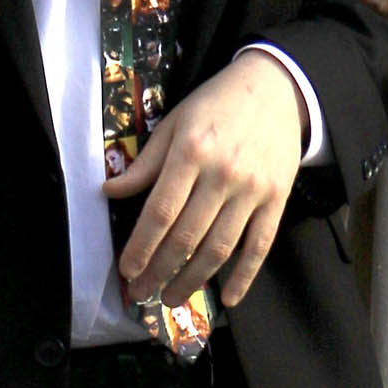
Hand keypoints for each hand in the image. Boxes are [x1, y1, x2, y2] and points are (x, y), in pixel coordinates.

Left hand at [108, 51, 306, 310]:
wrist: (275, 88)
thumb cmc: (216, 105)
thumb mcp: (174, 123)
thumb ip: (145, 162)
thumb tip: (110, 191)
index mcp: (192, 152)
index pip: (161, 212)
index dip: (141, 246)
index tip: (127, 269)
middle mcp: (223, 174)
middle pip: (187, 236)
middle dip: (160, 271)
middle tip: (142, 292)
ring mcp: (253, 190)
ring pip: (220, 248)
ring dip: (193, 280)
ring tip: (172, 297)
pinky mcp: (277, 200)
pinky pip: (260, 246)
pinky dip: (244, 276)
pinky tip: (228, 298)